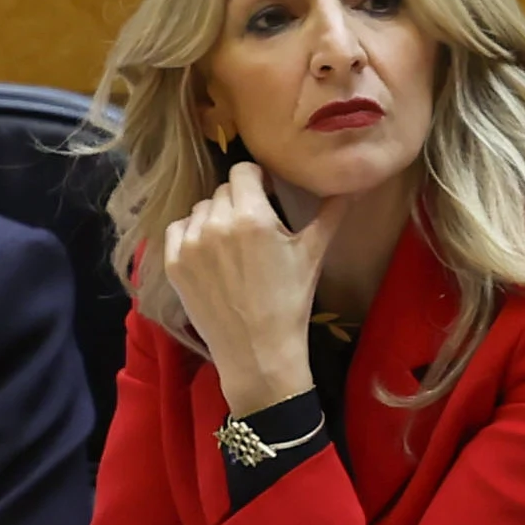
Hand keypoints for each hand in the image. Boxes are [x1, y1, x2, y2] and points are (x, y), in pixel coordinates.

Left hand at [150, 161, 334, 416]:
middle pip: (223, 190)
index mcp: (251, 217)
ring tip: (232, 243)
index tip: (266, 196)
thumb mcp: (312, 255)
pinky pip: (177, 229)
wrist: (257, 353)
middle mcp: (216, 224)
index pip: (243, 171)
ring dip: (215, 217)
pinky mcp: (173, 264)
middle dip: (239, 200)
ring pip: (201, 209)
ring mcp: (190, 245)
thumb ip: (331, 213)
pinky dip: (191, 234)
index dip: (257, 180)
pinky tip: (209, 252)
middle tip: (254, 226)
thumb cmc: (289, 302)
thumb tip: (351, 186)